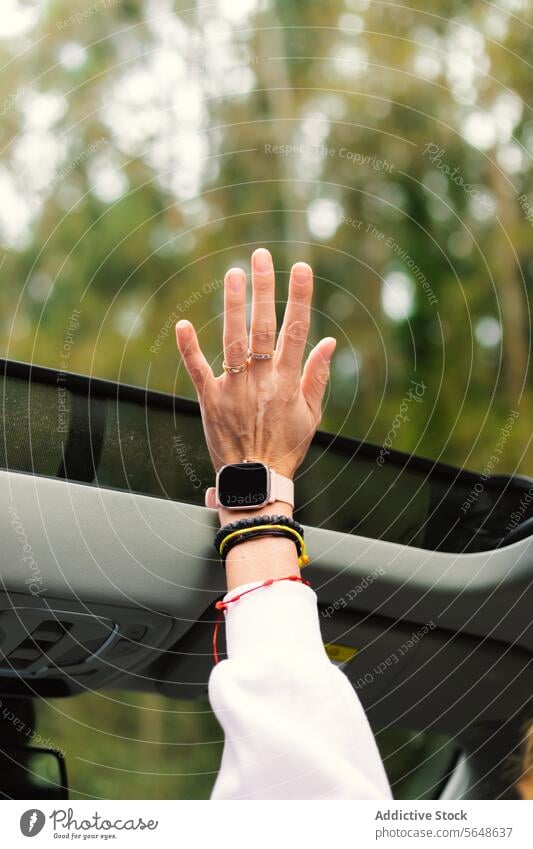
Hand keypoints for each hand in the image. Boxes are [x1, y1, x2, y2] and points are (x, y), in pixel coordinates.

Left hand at [175, 248, 335, 481]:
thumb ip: (318, 376)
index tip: (301, 267)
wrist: (256, 479)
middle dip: (264, 288)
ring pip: (233, 339)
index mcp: (288, 380)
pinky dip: (190, 348)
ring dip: (233, 305)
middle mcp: (262, 379)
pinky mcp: (210, 399)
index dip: (299, 297)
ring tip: (233, 273)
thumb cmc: (286, 446)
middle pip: (264, 326)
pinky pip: (198, 370)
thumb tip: (329, 341)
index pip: (296, 330)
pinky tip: (183, 323)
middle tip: (261, 255)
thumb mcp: (312, 415)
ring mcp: (234, 387)